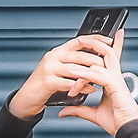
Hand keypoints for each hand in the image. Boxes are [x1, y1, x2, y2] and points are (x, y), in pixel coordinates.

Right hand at [8, 31, 131, 123]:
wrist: (28, 97)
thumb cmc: (46, 83)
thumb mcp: (59, 68)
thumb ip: (74, 62)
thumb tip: (94, 58)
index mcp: (58, 51)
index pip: (80, 40)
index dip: (95, 40)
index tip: (110, 41)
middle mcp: (53, 56)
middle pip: (80, 54)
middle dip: (97, 60)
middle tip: (110, 66)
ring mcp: (49, 68)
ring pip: (76, 69)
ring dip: (91, 74)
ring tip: (103, 78)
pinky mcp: (47, 81)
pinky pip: (69, 83)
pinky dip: (83, 87)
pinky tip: (91, 89)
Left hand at [57, 30, 137, 135]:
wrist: (128, 131)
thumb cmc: (118, 122)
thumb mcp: (93, 114)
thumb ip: (79, 109)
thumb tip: (64, 111)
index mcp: (113, 81)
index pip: (112, 60)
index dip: (115, 45)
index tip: (116, 34)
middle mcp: (116, 77)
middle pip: (107, 52)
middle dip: (95, 43)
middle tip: (81, 38)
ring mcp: (116, 80)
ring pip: (101, 60)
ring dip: (84, 57)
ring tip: (70, 55)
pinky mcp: (115, 86)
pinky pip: (97, 75)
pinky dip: (84, 73)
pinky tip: (73, 73)